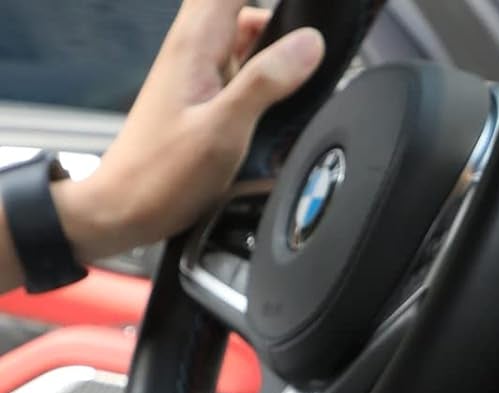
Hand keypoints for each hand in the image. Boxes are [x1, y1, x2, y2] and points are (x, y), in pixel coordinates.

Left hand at [54, 1, 324, 263]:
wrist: (127, 206)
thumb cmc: (164, 174)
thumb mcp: (224, 129)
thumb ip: (267, 81)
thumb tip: (309, 44)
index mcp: (195, 43)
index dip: (273, 1)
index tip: (303, 15)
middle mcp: (193, 49)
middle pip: (239, 4)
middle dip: (276, 19)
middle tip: (305, 48)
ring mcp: (197, 72)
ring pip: (242, 33)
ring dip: (271, 46)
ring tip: (298, 74)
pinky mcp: (203, 95)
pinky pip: (239, 66)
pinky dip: (263, 74)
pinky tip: (278, 101)